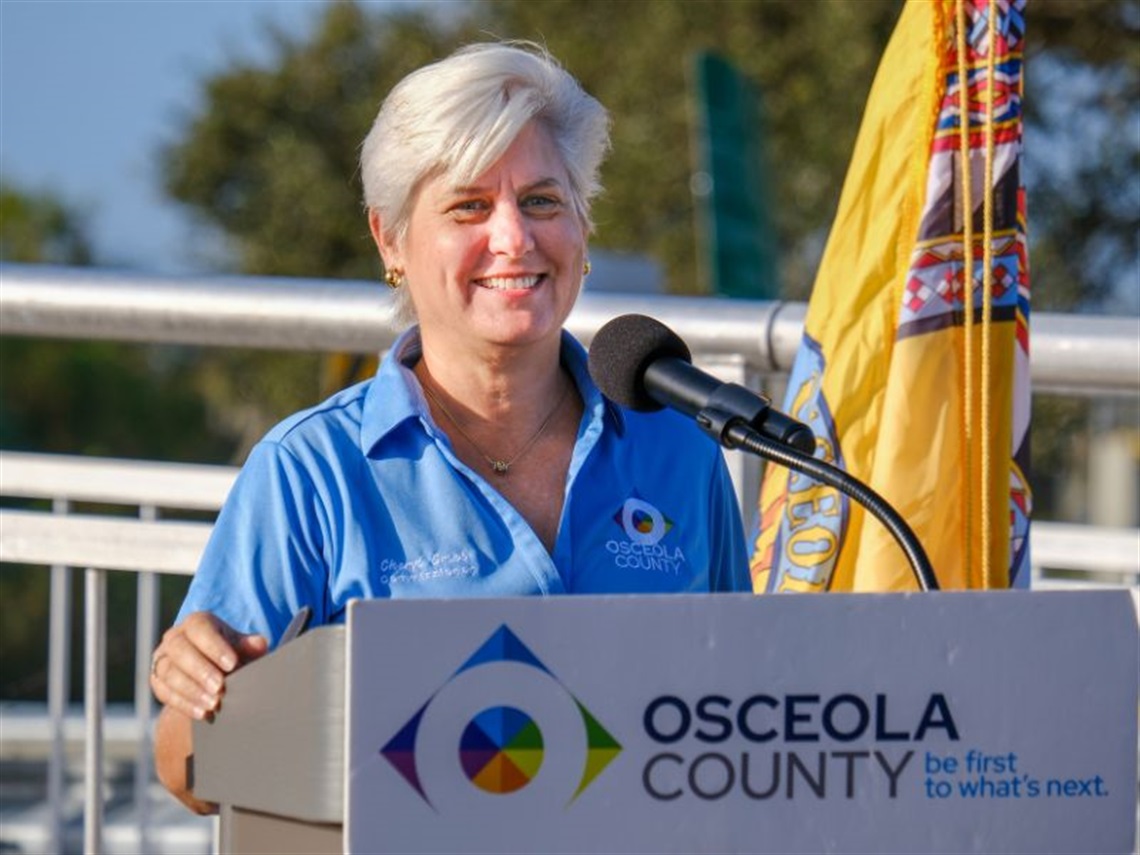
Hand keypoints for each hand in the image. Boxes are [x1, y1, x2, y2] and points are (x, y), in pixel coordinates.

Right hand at [149, 611, 267, 720]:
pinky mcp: (157, 681)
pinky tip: (203, 713)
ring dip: (192, 690)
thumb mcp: (241, 648)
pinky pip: (164, 692)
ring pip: (169, 672)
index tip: (232, 663)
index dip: (214, 646)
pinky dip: (184, 704)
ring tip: (214, 704)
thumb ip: (249, 646)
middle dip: (200, 670)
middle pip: (180, 650)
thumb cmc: (229, 654)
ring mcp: (162, 659)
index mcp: (196, 623)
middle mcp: (175, 638)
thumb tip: (259, 644)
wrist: (211, 673)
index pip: (200, 628)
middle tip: (220, 688)